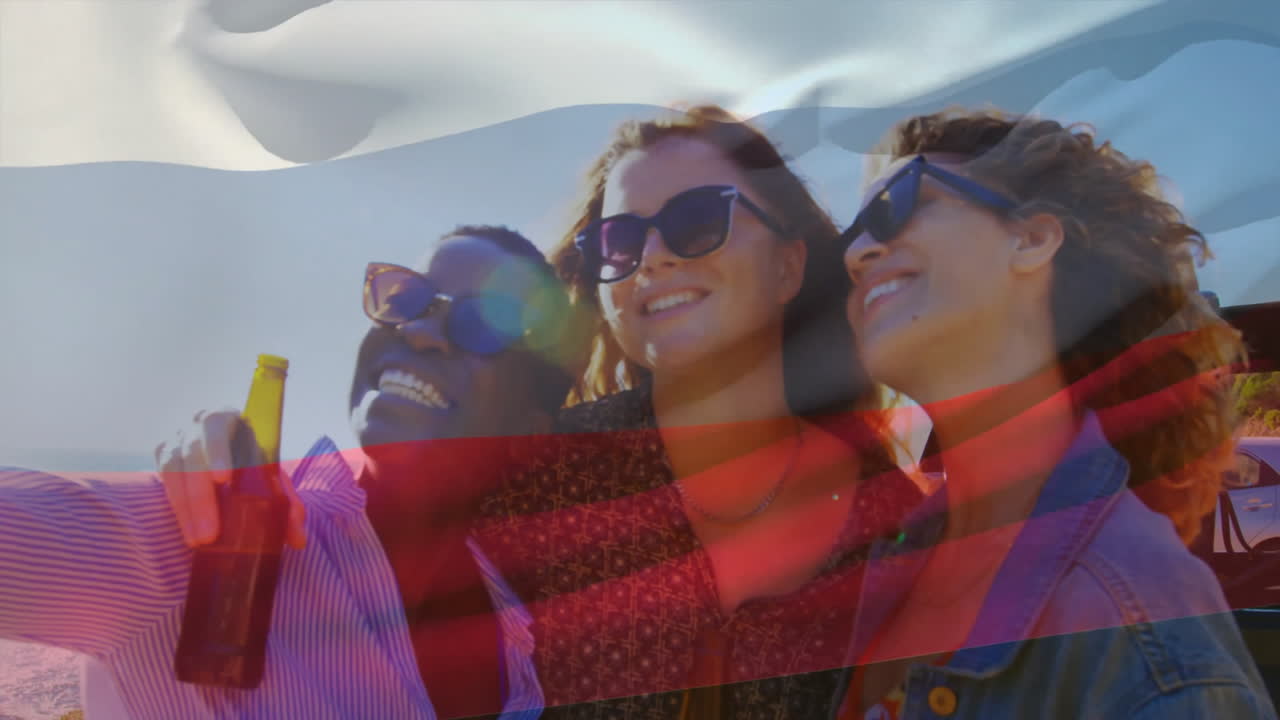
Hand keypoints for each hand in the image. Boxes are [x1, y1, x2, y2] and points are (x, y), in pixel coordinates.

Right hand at [154, 409, 306, 549]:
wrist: (228, 456)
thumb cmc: (254, 464)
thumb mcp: (273, 476)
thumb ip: (288, 502)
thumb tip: (299, 539)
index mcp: (228, 418)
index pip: (216, 425)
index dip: (217, 452)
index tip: (223, 480)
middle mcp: (197, 424)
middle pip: (193, 455)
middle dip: (201, 497)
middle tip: (210, 534)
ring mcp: (176, 439)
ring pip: (173, 470)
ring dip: (186, 509)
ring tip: (198, 541)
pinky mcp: (163, 456)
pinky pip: (164, 481)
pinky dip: (177, 507)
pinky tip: (187, 530)